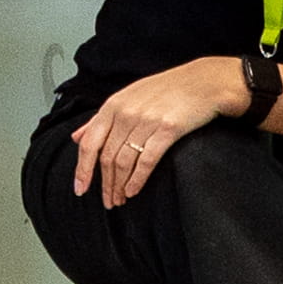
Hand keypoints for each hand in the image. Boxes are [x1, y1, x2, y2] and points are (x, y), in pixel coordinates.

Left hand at [66, 59, 247, 208]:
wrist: (204, 82)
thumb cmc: (167, 89)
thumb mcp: (129, 97)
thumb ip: (101, 119)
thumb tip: (77, 137)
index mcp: (113, 105)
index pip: (89, 143)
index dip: (82, 169)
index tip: (80, 188)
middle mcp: (126, 113)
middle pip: (107, 157)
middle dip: (104, 184)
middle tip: (107, 201)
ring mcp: (147, 121)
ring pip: (124, 162)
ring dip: (119, 186)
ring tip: (120, 200)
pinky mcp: (168, 129)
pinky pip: (147, 160)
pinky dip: (137, 180)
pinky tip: (133, 191)